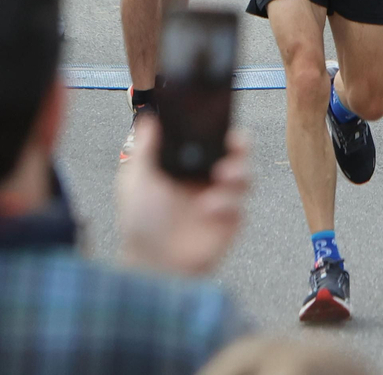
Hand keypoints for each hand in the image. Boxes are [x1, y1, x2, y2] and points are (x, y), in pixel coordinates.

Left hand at [116, 117, 249, 277]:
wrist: (153, 265)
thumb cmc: (140, 223)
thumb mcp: (138, 180)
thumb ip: (145, 148)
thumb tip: (148, 117)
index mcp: (185, 166)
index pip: (209, 139)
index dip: (219, 128)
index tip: (221, 118)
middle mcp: (206, 180)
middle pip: (235, 153)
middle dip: (240, 145)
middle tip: (234, 145)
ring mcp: (220, 200)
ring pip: (245, 176)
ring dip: (239, 171)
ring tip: (223, 176)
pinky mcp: (230, 223)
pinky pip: (241, 206)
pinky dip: (228, 204)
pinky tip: (209, 210)